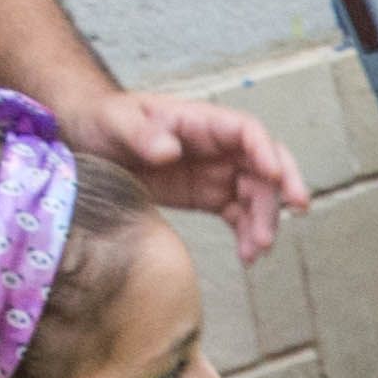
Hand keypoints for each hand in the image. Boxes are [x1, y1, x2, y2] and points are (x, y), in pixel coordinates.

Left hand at [57, 85, 309, 261]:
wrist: (87, 138)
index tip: (274, 176)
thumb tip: (171, 151)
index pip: (246, 131)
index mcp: (200, 121)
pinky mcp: (208, 196)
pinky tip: (248, 257)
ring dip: (264, 221)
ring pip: (257, 195)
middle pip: (263, 165)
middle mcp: (217, 146)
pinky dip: (248, 235)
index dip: (266, 151)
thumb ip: (141, 134)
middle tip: (290, 217)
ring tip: (257, 251)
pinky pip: (239, 216)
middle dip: (280, 191)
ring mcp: (216, 172)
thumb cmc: (102, 119)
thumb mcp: (115, 122)